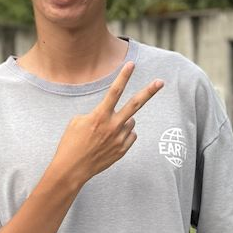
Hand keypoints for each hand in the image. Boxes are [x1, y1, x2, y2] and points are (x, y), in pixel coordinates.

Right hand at [51, 62, 163, 185]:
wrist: (72, 169)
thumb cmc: (71, 143)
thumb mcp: (78, 122)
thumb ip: (99, 114)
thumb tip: (116, 115)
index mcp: (99, 116)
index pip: (114, 91)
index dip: (124, 76)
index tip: (132, 63)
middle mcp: (112, 126)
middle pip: (135, 104)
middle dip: (149, 91)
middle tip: (160, 81)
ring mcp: (119, 139)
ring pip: (130, 122)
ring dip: (122, 122)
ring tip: (106, 132)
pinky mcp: (122, 150)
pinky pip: (130, 135)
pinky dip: (124, 134)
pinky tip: (110, 141)